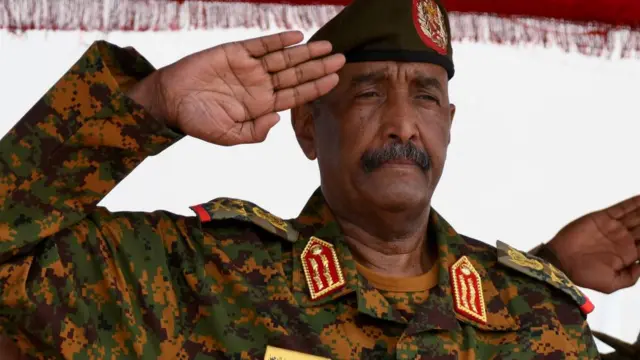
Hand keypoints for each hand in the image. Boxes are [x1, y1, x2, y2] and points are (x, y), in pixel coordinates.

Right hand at [128, 31, 344, 145]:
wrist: (170, 101)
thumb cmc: (197, 121)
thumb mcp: (229, 135)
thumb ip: (255, 132)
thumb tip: (277, 119)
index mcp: (261, 106)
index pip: (295, 95)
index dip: (316, 87)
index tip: (335, 79)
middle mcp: (259, 85)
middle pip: (296, 75)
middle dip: (319, 67)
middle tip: (342, 59)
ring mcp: (249, 68)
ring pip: (284, 58)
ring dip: (305, 53)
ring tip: (327, 46)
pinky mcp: (235, 52)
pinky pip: (261, 44)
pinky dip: (278, 40)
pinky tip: (297, 37)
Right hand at [547, 196, 639, 293]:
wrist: (561, 262)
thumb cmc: (584, 275)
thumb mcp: (612, 284)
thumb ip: (632, 276)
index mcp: (627, 255)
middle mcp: (622, 239)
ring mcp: (613, 228)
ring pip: (636, 216)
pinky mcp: (603, 218)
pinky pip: (622, 208)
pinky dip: (634, 203)